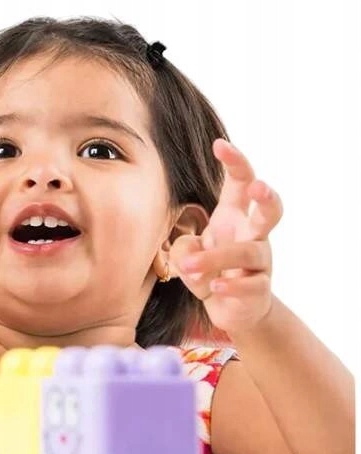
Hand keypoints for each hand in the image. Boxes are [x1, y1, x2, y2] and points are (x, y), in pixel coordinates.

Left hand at [169, 139, 282, 336]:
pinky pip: (250, 285)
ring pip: (249, 252)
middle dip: (266, 197)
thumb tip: (189, 253)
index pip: (241, 182)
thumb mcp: (186, 255)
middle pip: (270, 211)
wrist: (231, 309)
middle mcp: (253, 235)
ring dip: (217, 257)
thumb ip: (183, 248)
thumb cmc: (209, 270)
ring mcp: (260, 262)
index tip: (219, 144)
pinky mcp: (260, 289)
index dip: (235, 162)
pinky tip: (214, 288)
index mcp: (234, 216)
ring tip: (189, 265)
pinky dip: (230, 286)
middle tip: (257, 188)